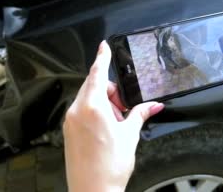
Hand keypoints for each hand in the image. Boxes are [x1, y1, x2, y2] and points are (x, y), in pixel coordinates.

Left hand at [63, 41, 164, 191]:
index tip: (103, 46)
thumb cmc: (109, 167)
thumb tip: (153, 105)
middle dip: (111, 92)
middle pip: (94, 86)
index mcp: (92, 107)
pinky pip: (83, 112)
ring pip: (88, 99)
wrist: (93, 191)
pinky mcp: (69, 132)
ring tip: (117, 125)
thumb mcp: (130, 135)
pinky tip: (107, 130)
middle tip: (124, 108)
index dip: (102, 57)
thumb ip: (140, 114)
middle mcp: (77, 111)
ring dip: (104, 104)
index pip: (97, 73)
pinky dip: (96, 113)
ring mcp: (70, 122)